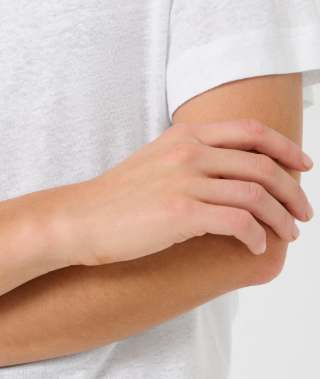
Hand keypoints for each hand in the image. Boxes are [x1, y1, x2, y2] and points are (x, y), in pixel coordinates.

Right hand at [56, 118, 313, 266]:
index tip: (304, 166)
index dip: (285, 148)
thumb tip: (231, 172)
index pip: (252, 131)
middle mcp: (189, 153)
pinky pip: (238, 222)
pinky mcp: (181, 213)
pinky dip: (256, 236)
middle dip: (293, 191)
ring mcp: (184, 181)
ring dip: (281, 217)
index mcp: (186, 136)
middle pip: (262, 165)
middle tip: (304, 213)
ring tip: (289, 234)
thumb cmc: (117, 198)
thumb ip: (192, 157)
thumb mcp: (156, 161)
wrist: (80, 219)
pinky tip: (257, 246)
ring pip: (256, 195)